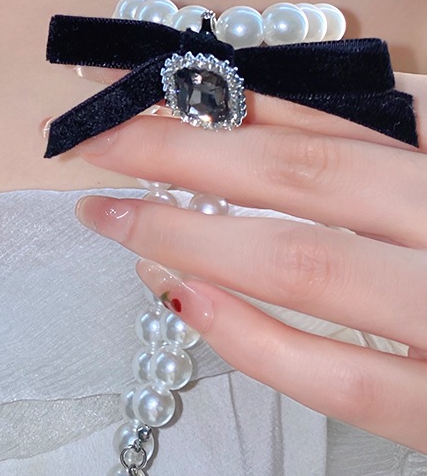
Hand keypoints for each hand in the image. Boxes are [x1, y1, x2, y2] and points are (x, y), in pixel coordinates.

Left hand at [71, 73, 426, 452]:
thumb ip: (387, 127)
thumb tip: (256, 102)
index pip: (323, 116)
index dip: (216, 100)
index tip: (132, 91)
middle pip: (297, 177)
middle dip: (178, 152)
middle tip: (87, 140)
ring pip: (302, 267)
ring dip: (187, 235)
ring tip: (105, 214)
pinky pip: (339, 384)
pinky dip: (252, 339)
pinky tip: (177, 299)